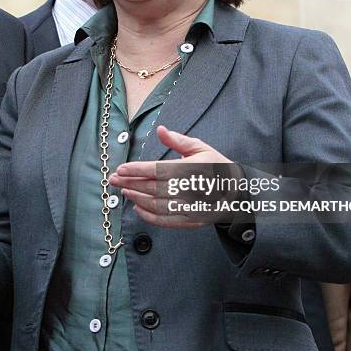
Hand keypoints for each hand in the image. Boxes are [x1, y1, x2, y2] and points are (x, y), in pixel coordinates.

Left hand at [109, 125, 233, 228]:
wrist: (236, 191)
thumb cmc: (215, 166)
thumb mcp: (200, 148)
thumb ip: (178, 140)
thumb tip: (160, 130)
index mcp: (190, 169)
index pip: (157, 170)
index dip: (136, 170)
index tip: (121, 169)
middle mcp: (188, 189)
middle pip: (152, 188)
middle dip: (130, 183)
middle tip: (113, 179)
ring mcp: (189, 207)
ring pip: (156, 205)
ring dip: (136, 198)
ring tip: (124, 190)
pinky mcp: (189, 220)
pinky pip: (164, 220)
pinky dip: (148, 216)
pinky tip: (137, 207)